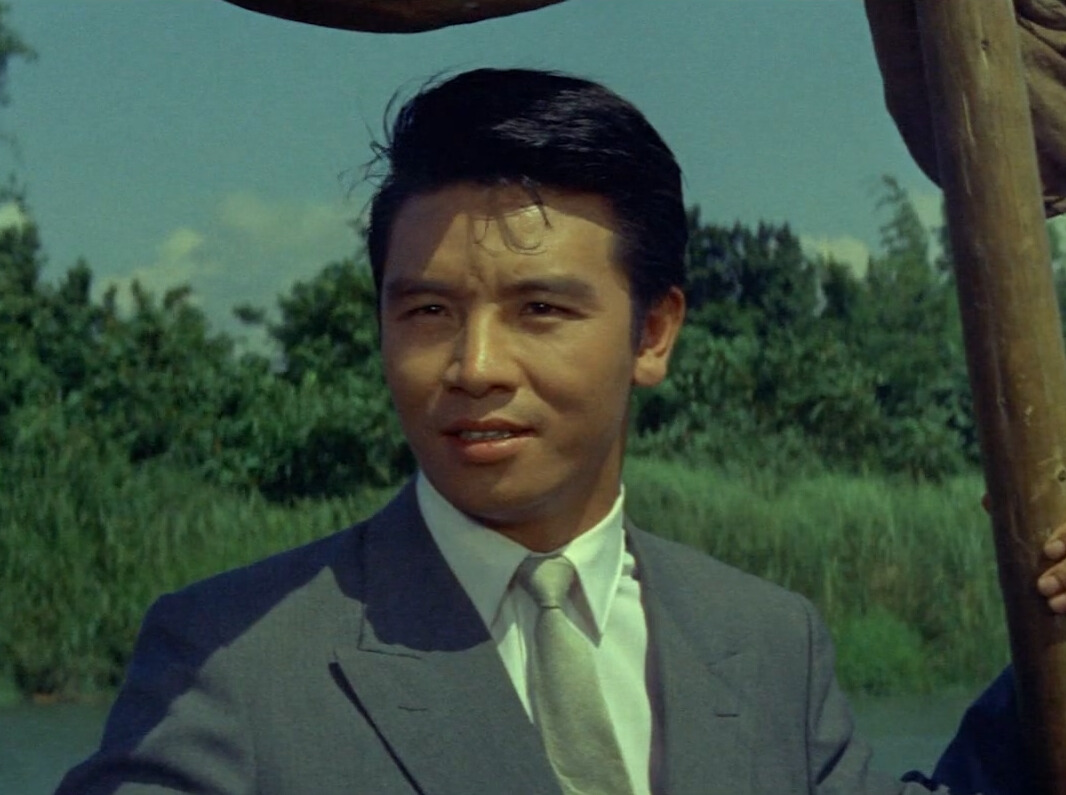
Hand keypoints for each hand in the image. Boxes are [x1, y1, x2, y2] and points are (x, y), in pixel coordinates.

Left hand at [981, 493, 1065, 613]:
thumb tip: (987, 500)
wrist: (1062, 565)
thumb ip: (1013, 514)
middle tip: (1042, 586)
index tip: (1048, 551)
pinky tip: (1062, 616)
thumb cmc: (1047, 543)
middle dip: (1065, 574)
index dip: (1065, 539)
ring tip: (1053, 606)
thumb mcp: (1033, 525)